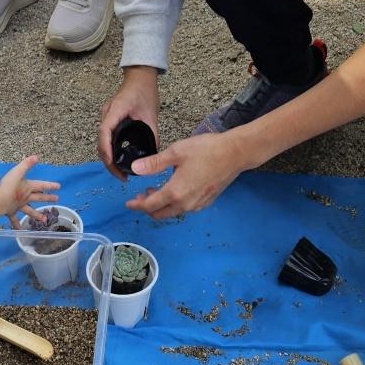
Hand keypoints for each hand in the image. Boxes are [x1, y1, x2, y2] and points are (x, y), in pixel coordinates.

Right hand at [0, 156, 60, 226]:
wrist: (0, 199)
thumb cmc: (8, 185)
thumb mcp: (17, 171)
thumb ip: (26, 164)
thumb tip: (36, 157)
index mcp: (28, 187)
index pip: (41, 185)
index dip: (50, 185)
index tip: (59, 187)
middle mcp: (25, 197)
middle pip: (38, 197)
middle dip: (47, 198)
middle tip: (57, 199)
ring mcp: (19, 205)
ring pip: (30, 210)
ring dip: (37, 215)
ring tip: (44, 220)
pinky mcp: (11, 211)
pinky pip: (14, 220)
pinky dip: (16, 225)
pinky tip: (19, 231)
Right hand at [98, 66, 159, 180]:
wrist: (140, 76)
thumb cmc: (146, 91)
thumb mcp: (151, 114)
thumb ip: (152, 133)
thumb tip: (154, 154)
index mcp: (116, 110)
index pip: (105, 132)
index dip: (106, 150)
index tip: (113, 164)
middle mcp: (107, 114)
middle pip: (101, 141)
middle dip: (108, 161)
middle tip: (121, 176)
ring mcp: (106, 116)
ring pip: (102, 142)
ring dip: (107, 158)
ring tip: (119, 172)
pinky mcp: (109, 119)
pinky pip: (106, 138)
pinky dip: (109, 150)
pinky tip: (118, 160)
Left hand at [125, 131, 261, 219]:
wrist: (235, 154)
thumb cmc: (207, 150)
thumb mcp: (176, 152)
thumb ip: (154, 163)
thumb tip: (135, 168)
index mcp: (175, 192)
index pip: (150, 205)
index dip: (136, 205)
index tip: (129, 203)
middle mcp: (185, 203)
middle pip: (160, 214)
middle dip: (147, 208)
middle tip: (140, 196)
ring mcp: (197, 204)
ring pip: (173, 212)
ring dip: (161, 205)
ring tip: (155, 190)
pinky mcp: (206, 202)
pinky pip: (185, 209)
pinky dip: (174, 204)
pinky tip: (174, 190)